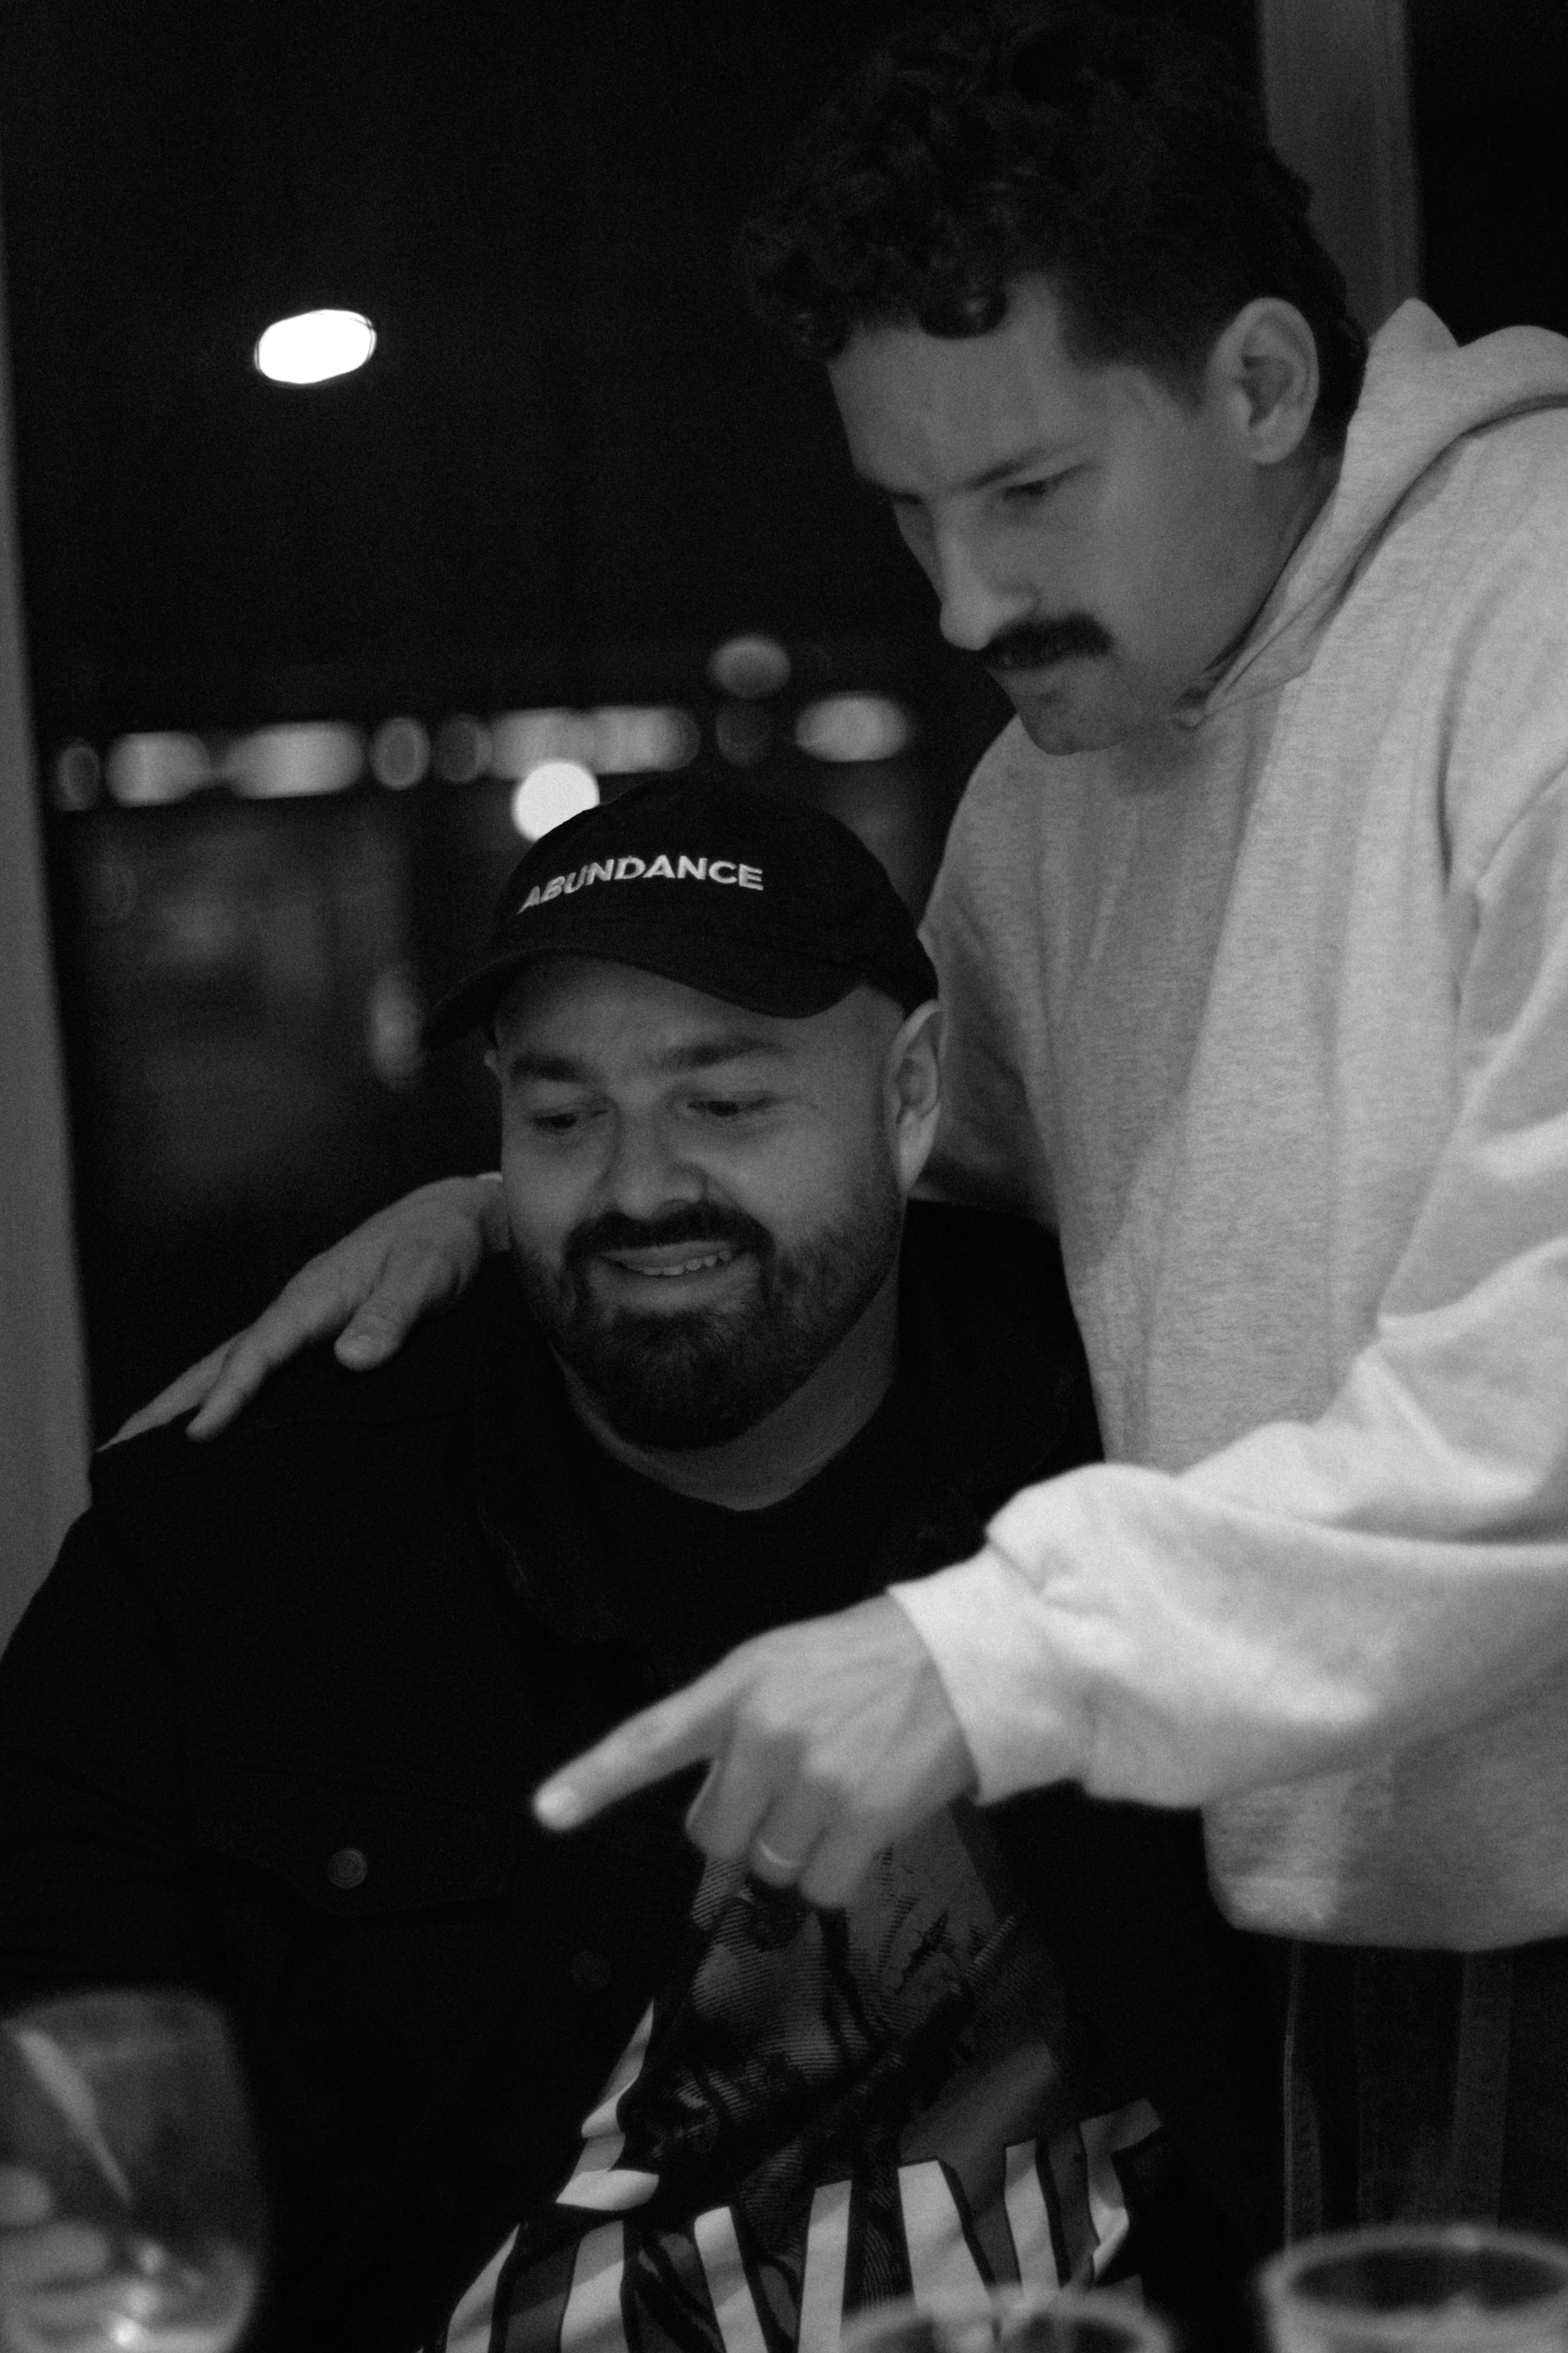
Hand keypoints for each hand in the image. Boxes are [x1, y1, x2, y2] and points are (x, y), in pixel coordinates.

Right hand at [109, 1174, 509, 1443]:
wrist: (454, 1218)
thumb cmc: (439, 1244)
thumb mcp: (425, 1275)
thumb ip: (392, 1314)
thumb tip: (352, 1358)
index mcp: (313, 1296)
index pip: (260, 1351)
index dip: (231, 1394)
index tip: (200, 1434)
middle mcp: (296, 1308)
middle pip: (220, 1360)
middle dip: (171, 1402)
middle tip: (118, 1449)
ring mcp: (301, 1320)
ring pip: (231, 1364)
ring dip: (188, 1400)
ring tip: (141, 1445)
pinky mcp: (315, 1331)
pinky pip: (260, 1367)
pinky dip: (226, 1392)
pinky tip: (217, 1423)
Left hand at [533, 1596, 978, 1907]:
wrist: (962, 1661)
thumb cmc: (868, 1663)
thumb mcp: (783, 1667)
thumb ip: (737, 1729)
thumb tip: (719, 1825)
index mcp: (737, 1688)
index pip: (651, 1739)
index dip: (594, 1779)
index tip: (546, 1812)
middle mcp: (763, 1733)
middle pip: (715, 1835)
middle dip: (749, 1830)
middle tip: (795, 1793)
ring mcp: (812, 1778)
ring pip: (770, 1866)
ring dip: (799, 1852)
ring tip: (842, 1797)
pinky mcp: (860, 1817)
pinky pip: (820, 1887)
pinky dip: (838, 1873)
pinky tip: (866, 1825)